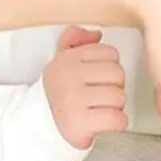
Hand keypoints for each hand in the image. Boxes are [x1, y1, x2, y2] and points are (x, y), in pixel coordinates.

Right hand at [42, 26, 127, 148]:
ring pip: (119, 97)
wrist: (40, 126)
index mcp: (66, 59)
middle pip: (118, 74)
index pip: (111, 54)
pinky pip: (117, 119)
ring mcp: (72, 99)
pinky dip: (117, 124)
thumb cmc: (60, 94)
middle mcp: (67, 76)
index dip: (109, 69)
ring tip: (98, 110)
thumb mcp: (61, 61)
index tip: (96, 80)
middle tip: (99, 98)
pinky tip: (104, 123)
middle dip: (114, 88)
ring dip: (114, 108)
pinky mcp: (79, 123)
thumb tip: (96, 34)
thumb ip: (75, 40)